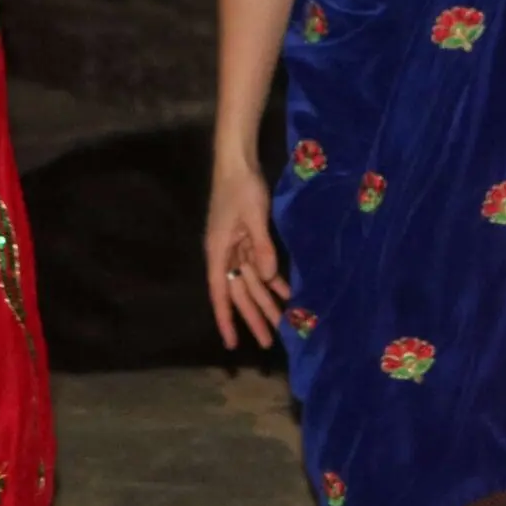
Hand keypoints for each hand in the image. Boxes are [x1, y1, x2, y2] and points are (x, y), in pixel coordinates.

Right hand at [205, 165, 289, 348]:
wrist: (237, 162)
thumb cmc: (240, 187)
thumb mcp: (253, 216)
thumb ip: (261, 247)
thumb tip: (268, 278)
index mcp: (219, 250)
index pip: (220, 292)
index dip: (226, 318)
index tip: (231, 343)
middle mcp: (225, 253)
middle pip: (239, 291)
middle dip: (253, 316)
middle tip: (269, 342)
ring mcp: (236, 247)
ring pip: (251, 282)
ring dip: (266, 301)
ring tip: (282, 324)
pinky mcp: (248, 239)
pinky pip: (260, 266)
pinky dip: (273, 279)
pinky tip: (287, 293)